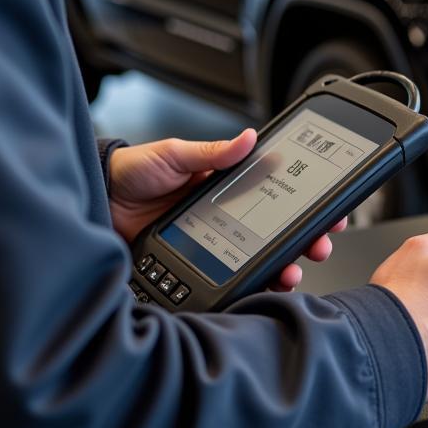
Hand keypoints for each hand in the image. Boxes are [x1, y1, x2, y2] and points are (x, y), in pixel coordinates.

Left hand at [107, 129, 344, 291]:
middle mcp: (226, 215)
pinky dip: (250, 287)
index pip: (275, 194)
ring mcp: (214, 242)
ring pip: (259, 260)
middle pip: (276, 232)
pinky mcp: (197, 263)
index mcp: (226, 185)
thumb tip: (247, 138)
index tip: (329, 211)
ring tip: (292, 273)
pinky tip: (262, 289)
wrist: (99, 199)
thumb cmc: (135, 171)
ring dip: (282, 268)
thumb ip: (211, 152)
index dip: (305, 205)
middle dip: (304, 241)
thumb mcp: (175, 155)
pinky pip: (229, 279)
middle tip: (318, 246)